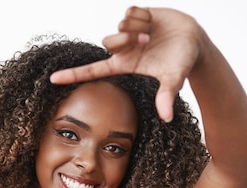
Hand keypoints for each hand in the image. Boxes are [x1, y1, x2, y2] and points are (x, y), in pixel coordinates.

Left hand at [50, 6, 204, 121]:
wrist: (194, 40)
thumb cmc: (181, 62)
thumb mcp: (173, 78)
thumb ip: (166, 96)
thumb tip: (166, 117)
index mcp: (123, 64)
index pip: (93, 71)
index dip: (73, 75)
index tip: (52, 79)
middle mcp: (122, 48)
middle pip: (107, 41)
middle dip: (127, 39)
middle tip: (146, 41)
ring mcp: (127, 31)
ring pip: (119, 25)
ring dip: (138, 27)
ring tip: (153, 33)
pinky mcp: (135, 15)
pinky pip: (130, 11)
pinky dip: (144, 16)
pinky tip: (153, 22)